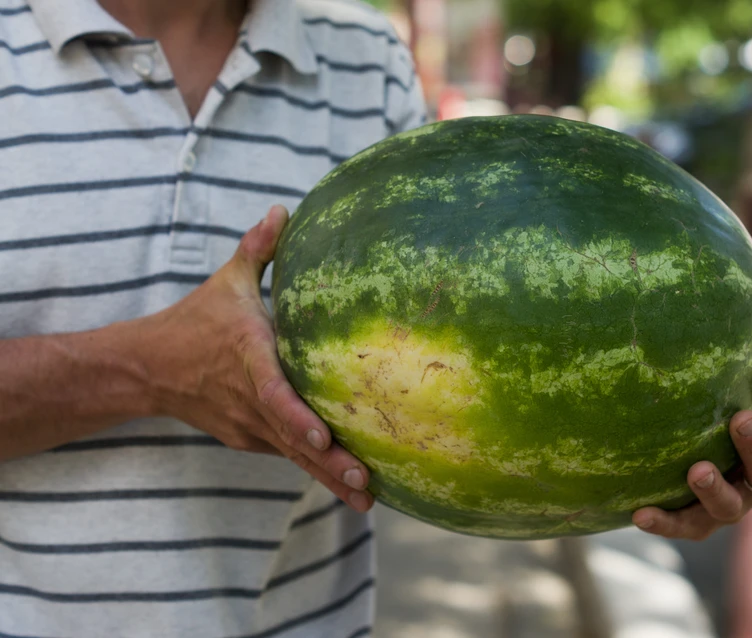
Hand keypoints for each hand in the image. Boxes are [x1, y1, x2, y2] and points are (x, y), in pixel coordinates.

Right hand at [141, 205, 371, 511]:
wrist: (147, 369)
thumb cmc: (196, 321)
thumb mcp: (226, 281)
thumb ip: (258, 248)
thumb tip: (283, 208)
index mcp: (246, 357)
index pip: (271, 391)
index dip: (295, 415)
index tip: (321, 435)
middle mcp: (247, 398)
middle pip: (291, 437)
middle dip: (328, 463)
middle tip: (366, 483)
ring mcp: (247, 424)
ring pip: (292, 455)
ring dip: (328, 477)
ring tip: (368, 501)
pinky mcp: (249, 438)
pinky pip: (287, 455)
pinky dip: (315, 470)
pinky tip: (349, 487)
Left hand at [632, 332, 751, 539]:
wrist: (696, 474)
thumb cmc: (727, 422)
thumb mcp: (743, 396)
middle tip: (741, 420)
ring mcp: (732, 507)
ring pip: (730, 506)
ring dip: (714, 489)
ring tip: (696, 471)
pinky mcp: (700, 525)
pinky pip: (684, 526)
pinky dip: (664, 522)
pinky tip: (639, 513)